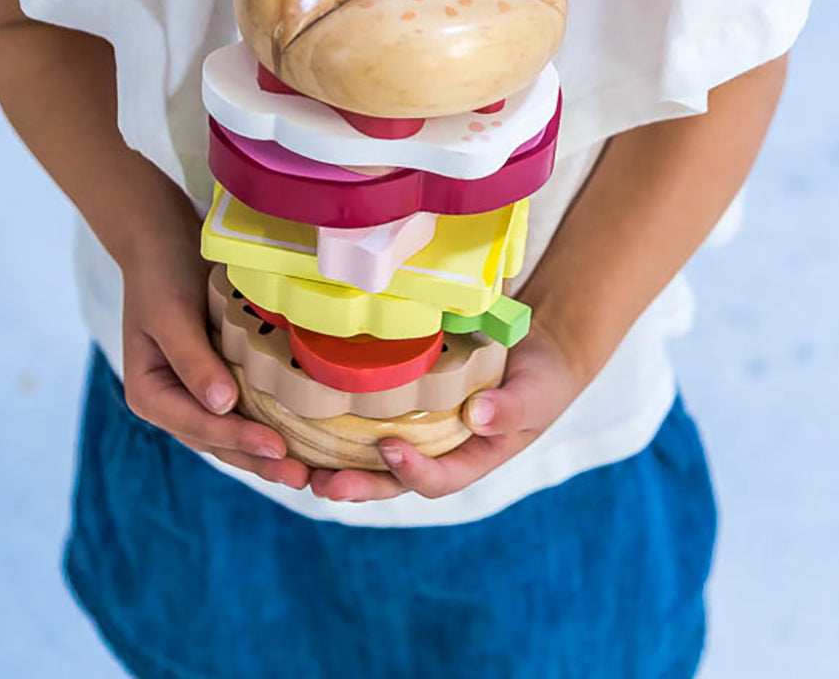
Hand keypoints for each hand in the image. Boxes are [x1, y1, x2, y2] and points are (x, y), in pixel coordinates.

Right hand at [120, 232, 310, 489]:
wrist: (162, 240)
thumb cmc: (162, 273)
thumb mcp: (170, 314)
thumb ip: (193, 360)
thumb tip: (222, 406)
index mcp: (149, 393)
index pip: (198, 426)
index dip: (238, 441)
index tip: (276, 449)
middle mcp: (171, 401)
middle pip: (217, 441)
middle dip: (258, 461)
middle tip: (302, 478)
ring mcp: (196, 392)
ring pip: (232, 433)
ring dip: (265, 454)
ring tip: (306, 472)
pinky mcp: (219, 377)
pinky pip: (245, 409)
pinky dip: (267, 424)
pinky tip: (300, 437)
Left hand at [309, 323, 588, 501]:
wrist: (533, 351)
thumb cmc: (540, 380)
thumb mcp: (535, 393)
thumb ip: (511, 408)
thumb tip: (477, 419)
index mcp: (470, 458)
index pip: (438, 478)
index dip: (412, 471)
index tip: (388, 449)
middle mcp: (437, 449)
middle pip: (392, 478)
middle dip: (358, 485)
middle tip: (322, 486)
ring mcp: (417, 427)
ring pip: (371, 454)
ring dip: (336, 462)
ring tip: (298, 464)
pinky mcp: (401, 399)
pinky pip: (368, 415)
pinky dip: (339, 421)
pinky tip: (306, 414)